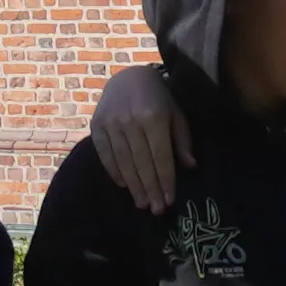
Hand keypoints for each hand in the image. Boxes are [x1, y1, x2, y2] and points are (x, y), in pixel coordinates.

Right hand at [88, 64, 187, 215]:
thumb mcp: (176, 114)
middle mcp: (130, 120)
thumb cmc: (158, 98)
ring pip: (123, 161)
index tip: (170, 200)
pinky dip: (114, 171)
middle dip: (150, 188)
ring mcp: (111, 123)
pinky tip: (124, 185)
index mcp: (153, 117)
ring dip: (133, 185)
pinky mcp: (96, 125)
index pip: (160, 156)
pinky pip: (104, 154)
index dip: (165, 180)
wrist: (128, 76)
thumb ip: (182, 140)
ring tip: (142, 203)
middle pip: (141, 162)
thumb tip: (189, 166)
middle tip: (156, 210)